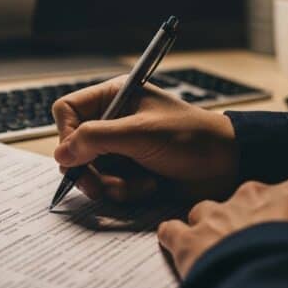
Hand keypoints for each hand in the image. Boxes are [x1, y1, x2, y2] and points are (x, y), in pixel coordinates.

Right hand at [52, 76, 238, 202]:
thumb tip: (60, 154)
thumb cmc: (190, 138)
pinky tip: (148, 186)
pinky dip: (126, 191)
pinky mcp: (131, 170)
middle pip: (75, 146)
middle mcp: (113, 120)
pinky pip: (110, 185)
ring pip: (90, 170)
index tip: (75, 156)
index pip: (68, 111)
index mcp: (114, 97)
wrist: (227, 165)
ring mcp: (122, 147)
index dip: (66, 134)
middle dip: (88, 169)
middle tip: (98, 186)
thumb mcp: (140, 133)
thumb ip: (97, 139)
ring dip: (111, 183)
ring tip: (136, 185)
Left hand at [157, 178, 287, 276]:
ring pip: (205, 211)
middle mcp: (254, 194)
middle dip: (246, 222)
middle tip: (254, 248)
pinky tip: (179, 252)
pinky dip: (174, 241)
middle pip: (245, 201)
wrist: (280, 285)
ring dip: (209, 230)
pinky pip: (172, 230)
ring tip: (216, 253)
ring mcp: (218, 213)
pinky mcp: (189, 238)